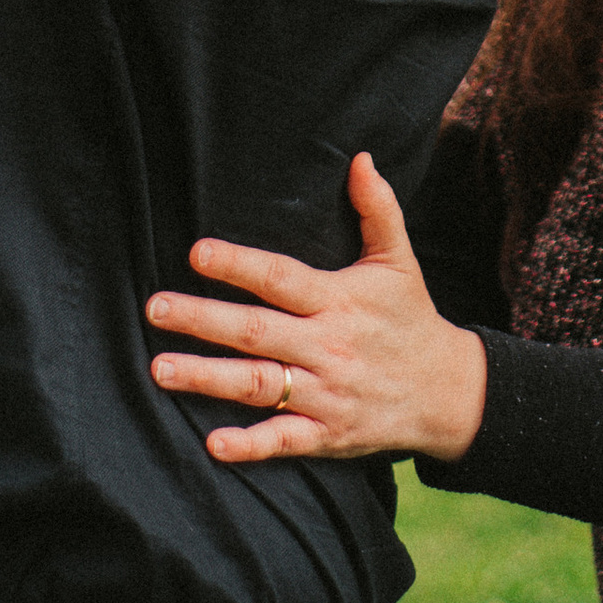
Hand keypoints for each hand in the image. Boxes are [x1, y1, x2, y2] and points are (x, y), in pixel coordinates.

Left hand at [146, 151, 487, 467]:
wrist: (447, 392)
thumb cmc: (411, 318)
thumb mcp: (399, 261)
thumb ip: (378, 208)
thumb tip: (360, 158)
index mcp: (340, 300)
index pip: (282, 278)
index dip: (240, 265)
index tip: (198, 252)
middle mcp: (328, 346)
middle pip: (258, 332)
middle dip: (203, 320)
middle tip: (155, 308)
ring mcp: (326, 394)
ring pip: (259, 385)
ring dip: (208, 378)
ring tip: (160, 369)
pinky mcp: (327, 435)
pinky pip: (284, 440)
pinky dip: (250, 444)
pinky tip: (213, 443)